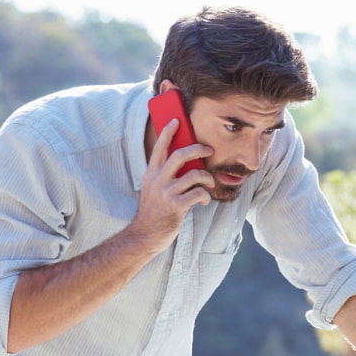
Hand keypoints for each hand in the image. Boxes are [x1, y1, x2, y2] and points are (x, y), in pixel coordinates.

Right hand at [132, 118, 213, 250]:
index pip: (160, 147)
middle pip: (180, 155)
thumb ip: (165, 175)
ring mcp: (166, 193)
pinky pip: (198, 193)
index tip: (177, 120)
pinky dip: (205, 196)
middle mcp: (158, 180)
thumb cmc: (154, 211)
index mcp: (151, 173)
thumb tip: (188, 162)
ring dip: (207, 178)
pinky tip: (203, 202)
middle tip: (209, 150)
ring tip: (209, 183)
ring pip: (195, 175)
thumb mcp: (153, 189)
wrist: (145, 235)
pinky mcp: (176, 206)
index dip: (168, 132)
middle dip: (199, 149)